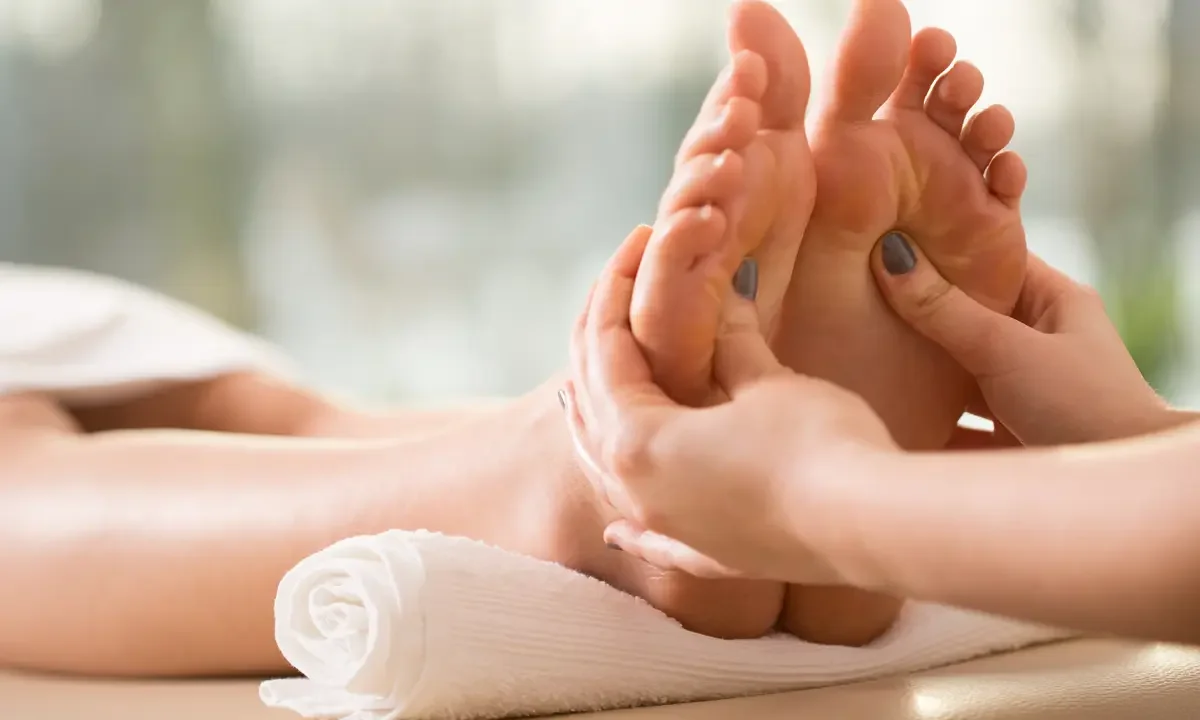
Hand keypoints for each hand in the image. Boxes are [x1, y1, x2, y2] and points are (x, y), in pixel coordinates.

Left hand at [564, 225, 895, 583]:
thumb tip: (726, 301)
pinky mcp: (706, 555)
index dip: (618, 290)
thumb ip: (731, 344)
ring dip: (594, 426)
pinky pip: (651, 539)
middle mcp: (636, 490)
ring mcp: (667, 530)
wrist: (868, 524)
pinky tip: (616, 535)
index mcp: (636, 440)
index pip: (607, 351)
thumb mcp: (767, 381)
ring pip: (607, 472)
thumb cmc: (816, 443)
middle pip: (594, 407)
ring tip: (581, 392)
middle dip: (601, 343)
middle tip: (616, 293)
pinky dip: (630, 533)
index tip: (637, 243)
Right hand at [871, 236, 1180, 445]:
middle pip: (964, 317)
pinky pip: (950, 422)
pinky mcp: (1002, 439)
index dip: (945, 247)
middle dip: (917, 312)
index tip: (889, 237)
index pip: (992, 260)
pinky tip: (880, 413)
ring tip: (860, 353)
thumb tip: (891, 254)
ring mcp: (1020, 394)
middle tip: (858, 294)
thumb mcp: (1008, 351)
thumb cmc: (1082, 408)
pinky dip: (920, 419)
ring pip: (954, 372)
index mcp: (1054, 304)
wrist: (1116, 501)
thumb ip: (945, 311)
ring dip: (915, 370)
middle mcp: (1038, 344)